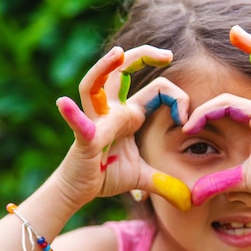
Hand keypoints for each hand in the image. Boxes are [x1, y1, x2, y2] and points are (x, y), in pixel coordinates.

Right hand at [55, 45, 192, 210]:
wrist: (80, 190)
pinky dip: (71, 115)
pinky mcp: (84, 141)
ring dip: (103, 68)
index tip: (186, 119)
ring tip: (118, 53)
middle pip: (121, 72)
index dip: (175, 98)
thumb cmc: (106, 175)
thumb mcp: (143, 177)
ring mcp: (95, 122)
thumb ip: (165, 181)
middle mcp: (111, 112)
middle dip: (143, 56)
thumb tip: (186, 198)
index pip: (155, 90)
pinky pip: (78, 126)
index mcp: (129, 115)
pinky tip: (63, 103)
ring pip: (93, 86)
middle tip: (168, 55)